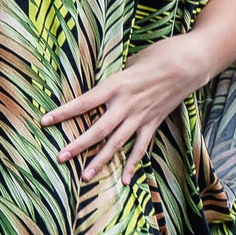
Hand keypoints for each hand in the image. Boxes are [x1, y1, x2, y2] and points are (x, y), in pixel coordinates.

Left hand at [42, 35, 200, 186]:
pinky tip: (123, 180)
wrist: (190, 63)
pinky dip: (132, 164)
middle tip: (60, 157)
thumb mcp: (131, 61)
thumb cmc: (159, 54)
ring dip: (100, 160)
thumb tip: (103, 89)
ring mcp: (141, 116)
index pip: (84, 102)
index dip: (64, 112)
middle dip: (78, 144)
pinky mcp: (154, 123)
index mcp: (116, 85)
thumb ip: (115, 80)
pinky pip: (140, 147)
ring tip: (84, 176)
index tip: (45, 121)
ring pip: (116, 143)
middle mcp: (126, 104)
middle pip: (98, 129)